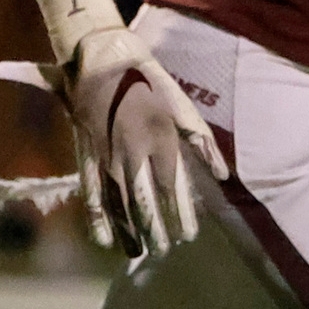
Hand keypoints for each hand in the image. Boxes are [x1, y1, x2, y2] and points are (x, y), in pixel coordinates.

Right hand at [63, 22, 223, 255]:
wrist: (100, 56)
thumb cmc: (147, 79)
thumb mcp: (182, 105)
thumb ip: (202, 141)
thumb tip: (222, 175)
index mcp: (159, 137)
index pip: (172, 185)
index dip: (179, 213)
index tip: (187, 235)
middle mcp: (131, 151)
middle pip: (144, 199)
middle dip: (154, 228)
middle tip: (164, 252)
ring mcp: (106, 154)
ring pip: (118, 200)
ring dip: (128, 229)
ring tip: (138, 253)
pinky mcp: (86, 153)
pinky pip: (91, 190)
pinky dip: (97, 216)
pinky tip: (103, 237)